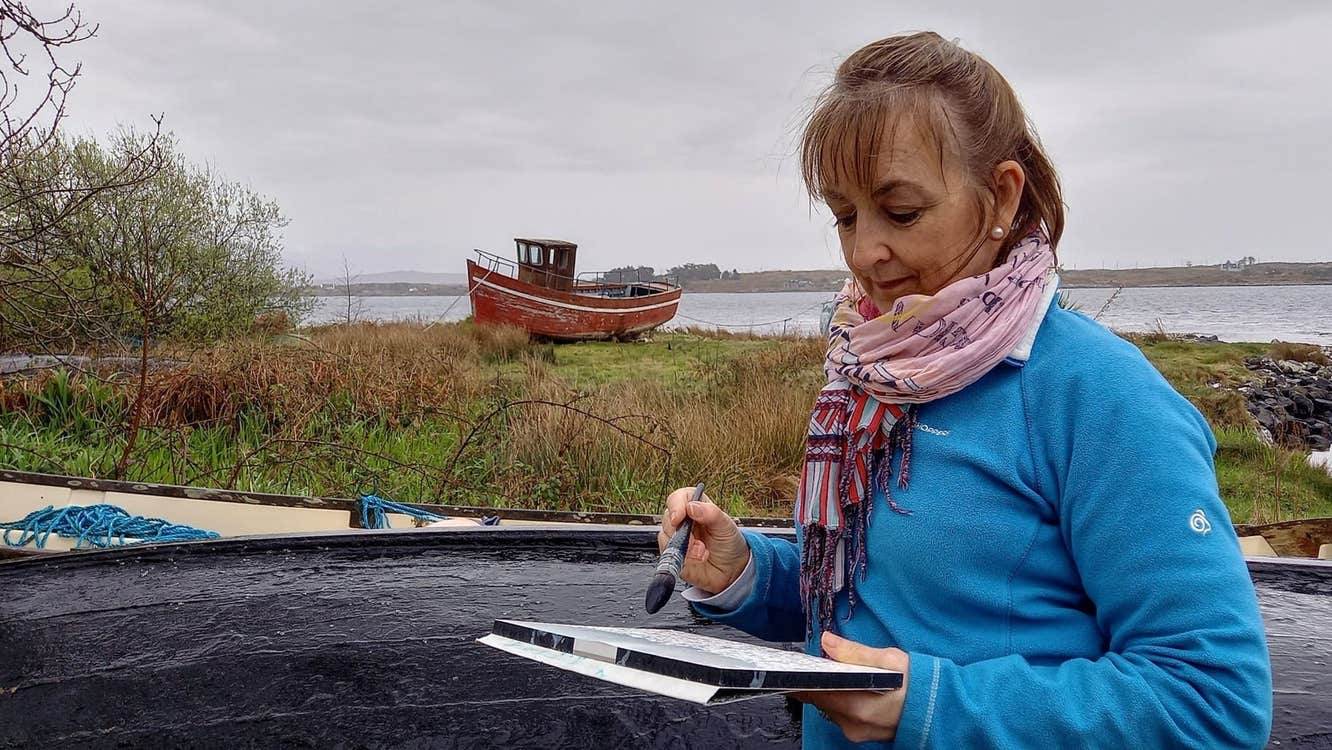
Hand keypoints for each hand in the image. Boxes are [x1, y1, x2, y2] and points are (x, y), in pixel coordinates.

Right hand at [658, 487, 750, 593]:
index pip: (677, 498)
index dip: (676, 506)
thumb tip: (691, 506)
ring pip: (666, 538)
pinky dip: (683, 558)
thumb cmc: (728, 543)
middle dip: (683, 533)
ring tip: (702, 553)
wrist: (730, 569)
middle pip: (668, 519)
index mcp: (695, 507)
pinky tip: (697, 560)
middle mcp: (682, 521)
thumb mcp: (725, 526)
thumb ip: (710, 513)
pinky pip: (668, 554)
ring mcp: (675, 538)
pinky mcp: (673, 555)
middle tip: (698, 543)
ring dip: (685, 548)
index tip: (679, 517)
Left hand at [790, 632, 910, 743]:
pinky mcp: (863, 734)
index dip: (804, 677)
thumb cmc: (919, 684)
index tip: (800, 664)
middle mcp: (854, 725)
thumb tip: (827, 641)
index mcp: (857, 707)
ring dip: (832, 691)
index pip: (814, 693)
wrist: (943, 709)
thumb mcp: (889, 660)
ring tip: (843, 674)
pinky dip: (843, 700)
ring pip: (831, 708)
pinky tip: (854, 688)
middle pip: (821, 700)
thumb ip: (854, 652)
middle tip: (826, 662)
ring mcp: (858, 733)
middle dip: (820, 681)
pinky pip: (843, 715)